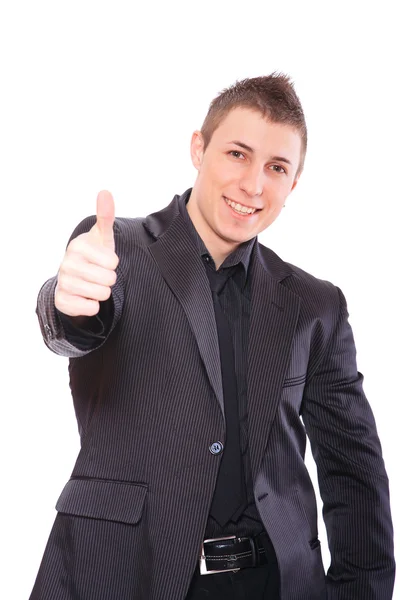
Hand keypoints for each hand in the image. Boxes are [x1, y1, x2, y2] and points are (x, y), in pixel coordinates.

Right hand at [55, 190, 118, 316]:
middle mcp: (67, 263)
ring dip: (102, 292)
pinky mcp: (62, 301)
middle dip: (109, 279)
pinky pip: (91, 308)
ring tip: (94, 285)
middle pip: (109, 279)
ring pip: (101, 294)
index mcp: (78, 246)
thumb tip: (105, 192)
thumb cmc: (94, 256)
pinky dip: (93, 305)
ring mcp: (63, 282)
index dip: (113, 264)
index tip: (103, 261)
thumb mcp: (102, 237)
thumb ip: (105, 216)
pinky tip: (86, 297)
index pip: (113, 262)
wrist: (76, 280)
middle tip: (99, 275)